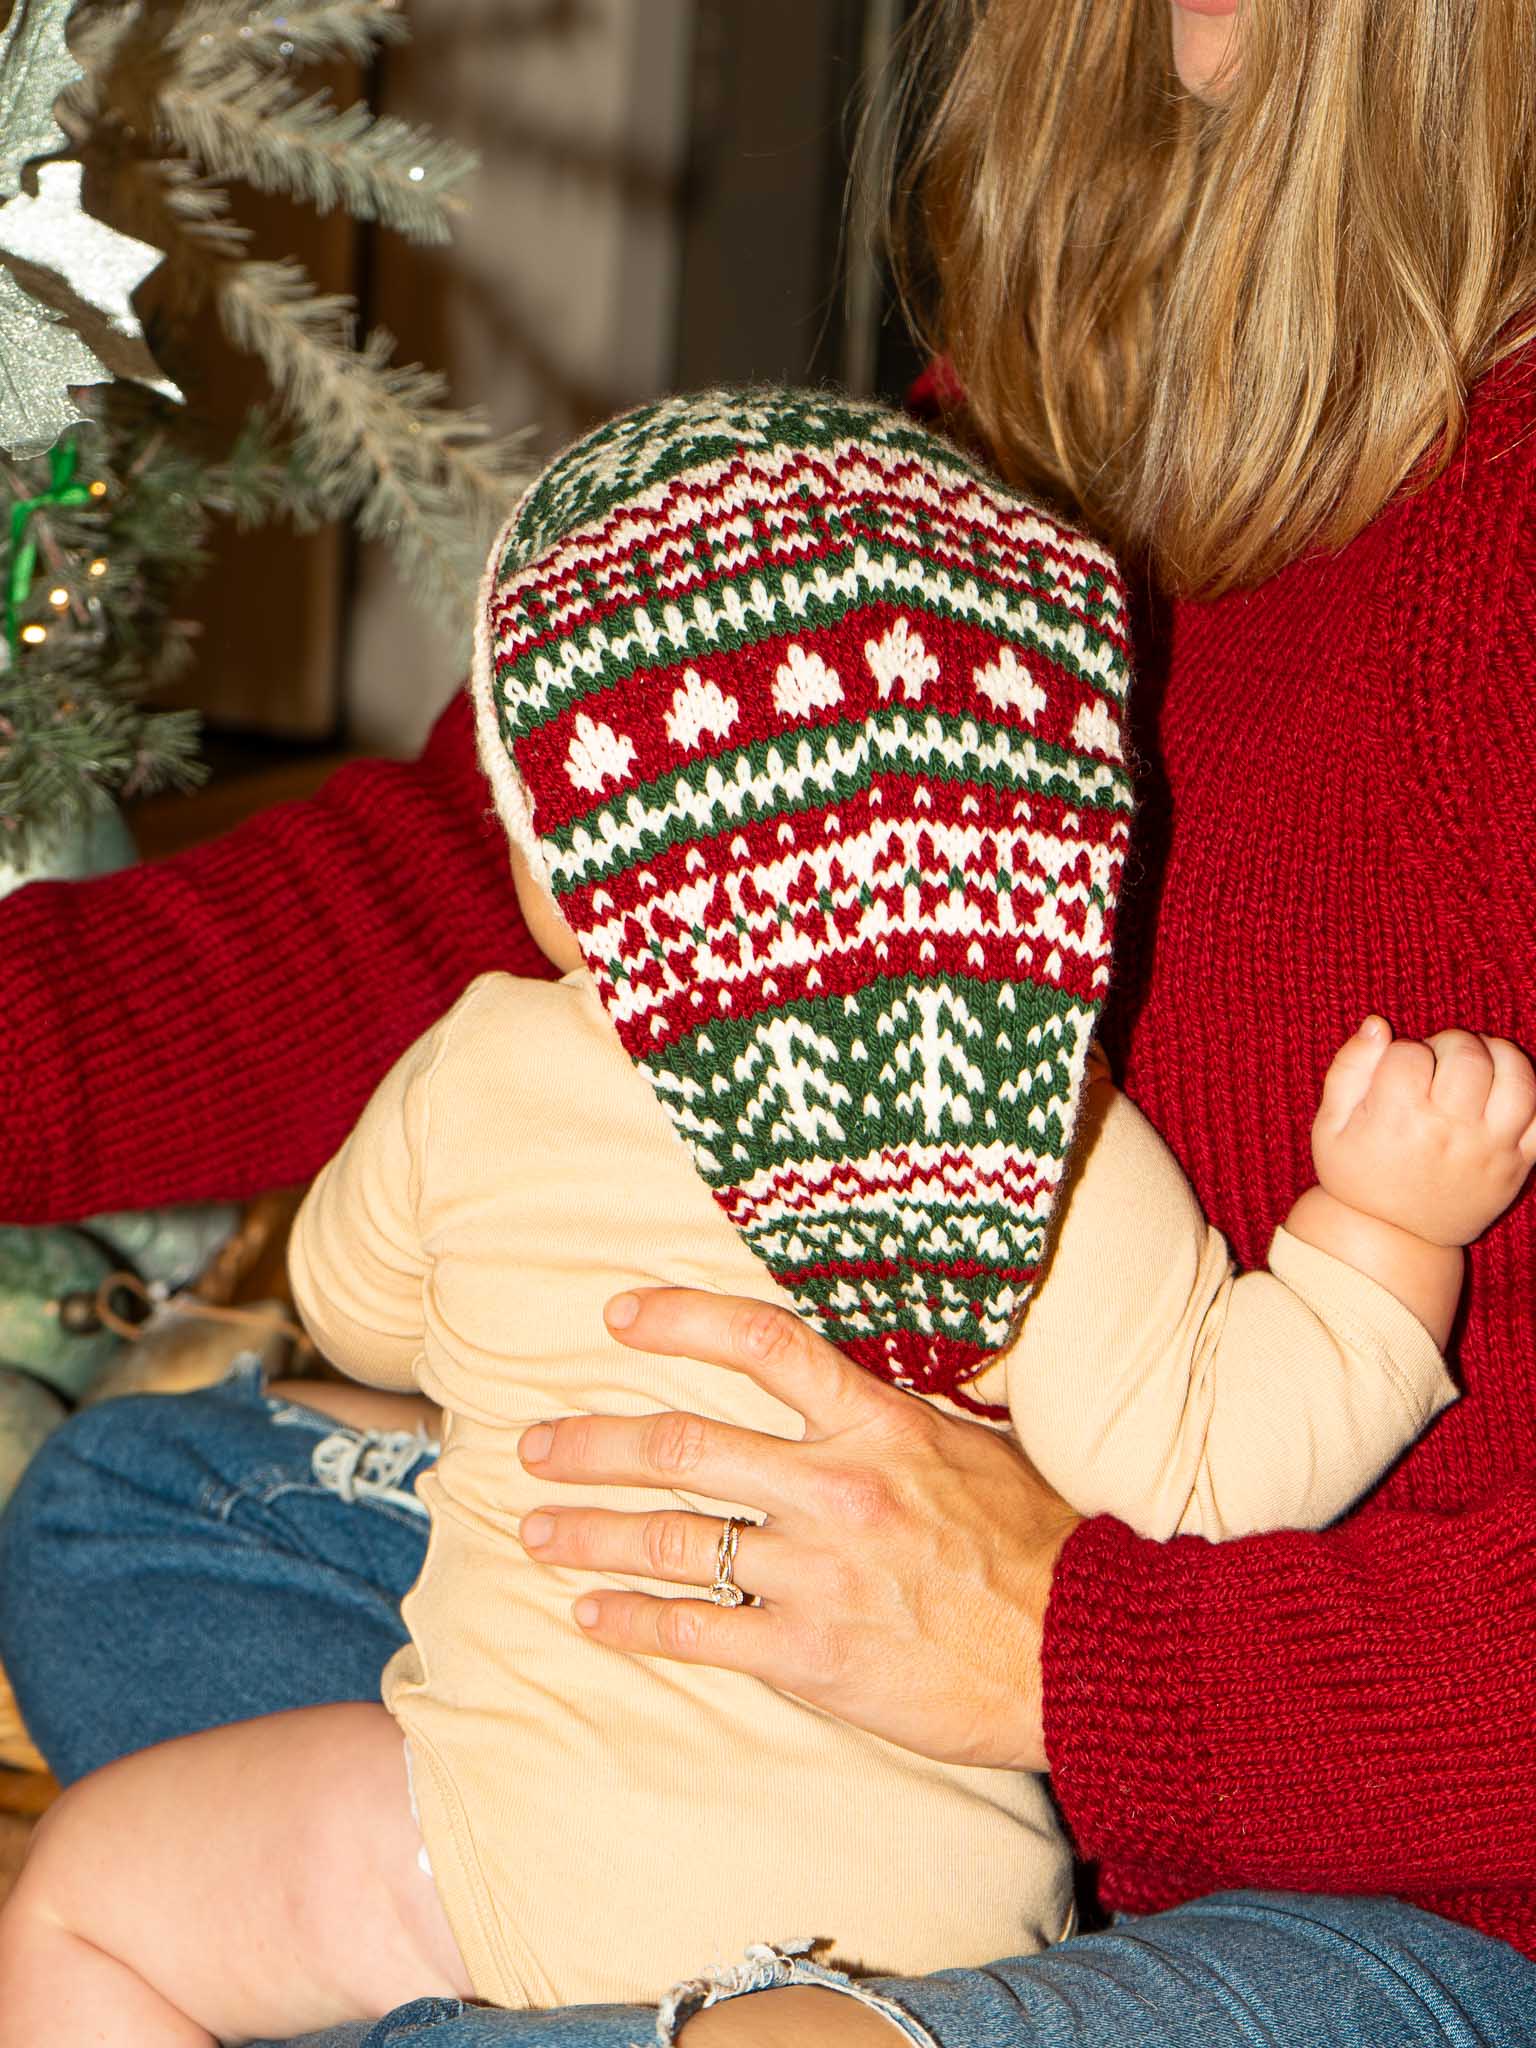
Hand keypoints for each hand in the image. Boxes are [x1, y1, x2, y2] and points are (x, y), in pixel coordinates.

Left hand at [517, 1290, 1080, 1773]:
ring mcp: (818, 1573)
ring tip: (535, 1530)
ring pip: (674, 1540)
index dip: (681, 1321)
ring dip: (591, 1533)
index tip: (618, 1315)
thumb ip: (888, 1416)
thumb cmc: (1036, 1544)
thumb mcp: (971, 1447)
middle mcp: (835, 1488)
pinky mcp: (811, 1653)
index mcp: (878, 1424)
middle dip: (594, 1445)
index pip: (763, 1346)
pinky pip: (698, 1632)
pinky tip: (591, 1616)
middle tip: (533, 1445)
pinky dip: (634, 1623)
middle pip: (683, 1446)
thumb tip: (827, 1384)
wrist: (1083, 1653)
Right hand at [1313, 1018, 1535, 1246]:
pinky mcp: (1518, 1165)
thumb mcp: (1331, 1126)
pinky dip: (1532, 1091)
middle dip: (1449, 1043)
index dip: (1400, 1052)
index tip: (1395, 1072)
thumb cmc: (1358, 1175)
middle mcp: (1449, 1132)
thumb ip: (1349, 1068)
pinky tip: (1505, 1086)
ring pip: (1516, 1077)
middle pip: (1466, 1054)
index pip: (1409, 1052)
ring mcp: (1490, 1149)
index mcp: (1397, 1120)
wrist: (1393, 1238)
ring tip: (1478, 1062)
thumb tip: (1378, 1025)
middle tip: (1436, 1061)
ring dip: (1498, 1055)